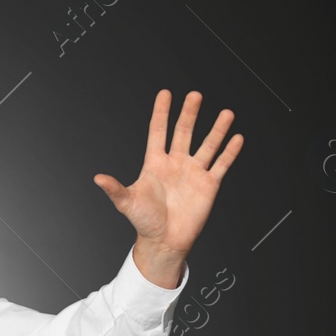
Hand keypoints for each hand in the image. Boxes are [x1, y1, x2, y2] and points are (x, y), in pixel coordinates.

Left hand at [93, 90, 242, 285]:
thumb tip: (98, 178)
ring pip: (208, 145)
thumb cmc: (144, 222)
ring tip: (226, 113)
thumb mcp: (127, 203)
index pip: (158, 132)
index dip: (161, 113)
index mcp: (155, 164)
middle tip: (195, 95)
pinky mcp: (209, 185)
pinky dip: (230, 152)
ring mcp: (193, 173)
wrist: (165, 241)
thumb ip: (115, 189)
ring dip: (217, 130)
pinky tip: (237, 138)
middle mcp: (176, 164)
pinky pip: (221, 165)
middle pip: (184, 132)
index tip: (165, 93)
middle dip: (189, 114)